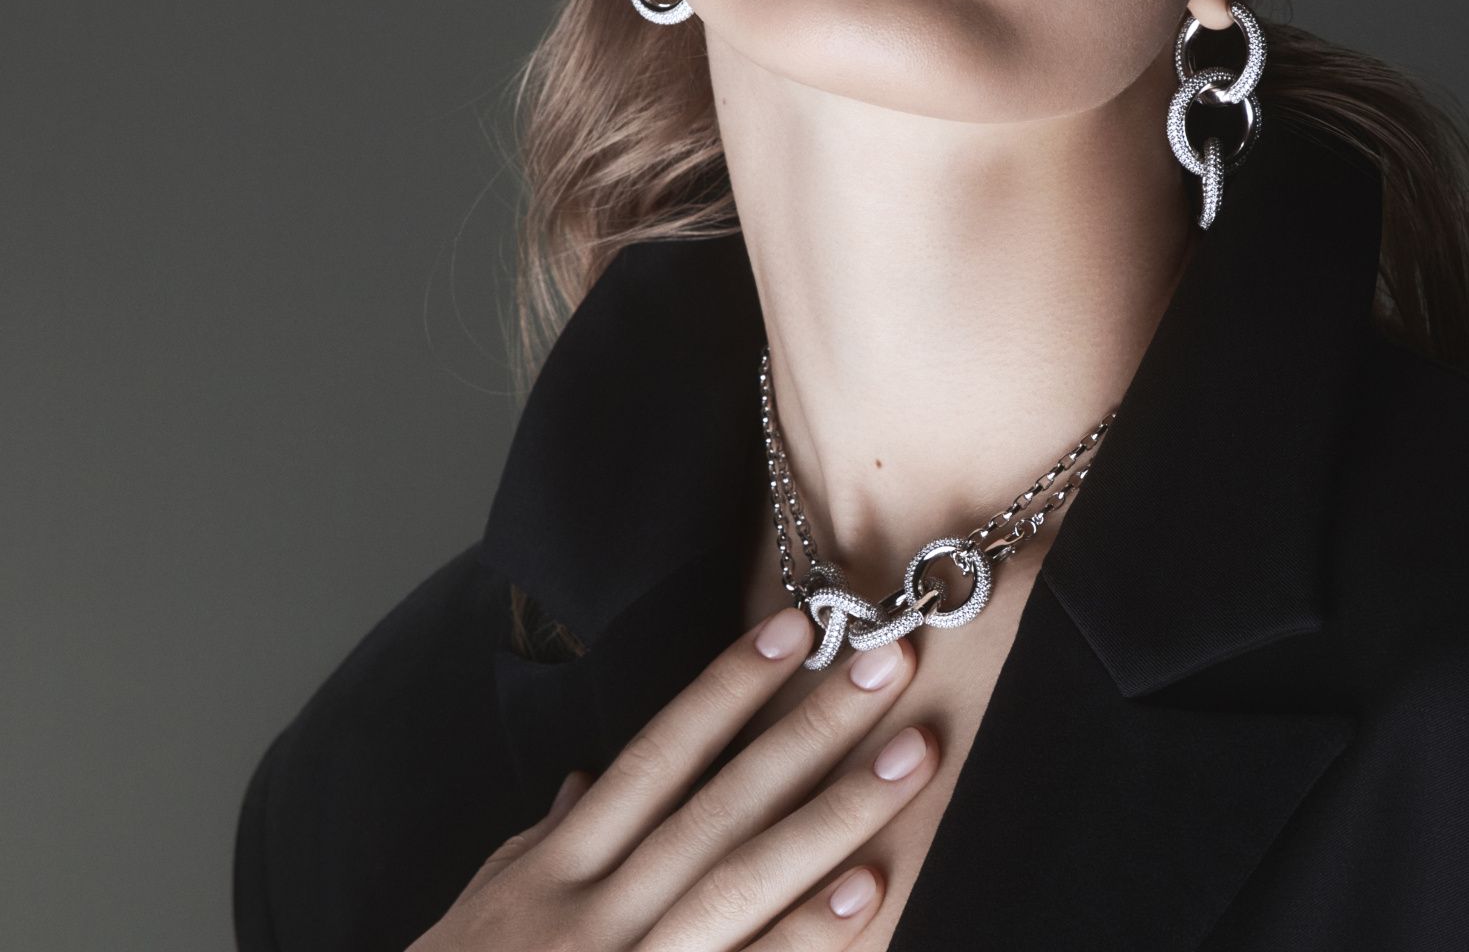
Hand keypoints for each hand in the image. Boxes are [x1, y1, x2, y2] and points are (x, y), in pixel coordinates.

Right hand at [410, 604, 937, 948]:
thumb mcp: (478, 917)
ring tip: (910, 757)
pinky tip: (869, 894)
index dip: (725, 689)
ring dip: (834, 817)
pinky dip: (804, 941)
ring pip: (742, 883)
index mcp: (555, 873)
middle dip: (810, 730)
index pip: (656, 758)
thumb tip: (590, 776)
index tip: (793, 627)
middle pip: (720, 805)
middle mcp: (594, 916)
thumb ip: (539, 845)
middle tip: (891, 663)